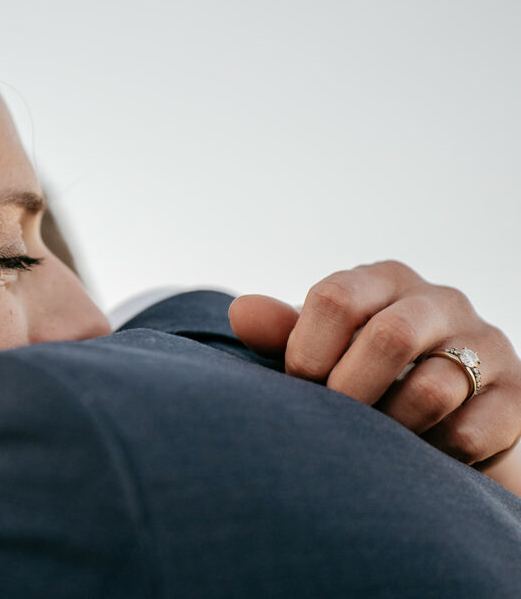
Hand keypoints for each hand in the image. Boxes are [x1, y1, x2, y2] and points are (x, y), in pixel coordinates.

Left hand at [228, 261, 520, 467]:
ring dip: (390, 427)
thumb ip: (283, 331)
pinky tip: (418, 452)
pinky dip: (432, 452)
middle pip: (389, 338)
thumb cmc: (369, 375)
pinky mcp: (516, 396)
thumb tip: (240, 312)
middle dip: (347, 392)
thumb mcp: (324, 348)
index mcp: (385, 280)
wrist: (451, 418)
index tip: (298, 388)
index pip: (335, 298)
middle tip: (331, 421)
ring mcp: (486, 345)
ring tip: (374, 438)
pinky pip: (468, 432)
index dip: (306, 352)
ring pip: (430, 390)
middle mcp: (440, 301)